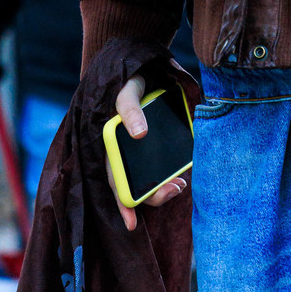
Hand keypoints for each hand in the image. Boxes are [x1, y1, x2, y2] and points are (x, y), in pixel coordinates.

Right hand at [111, 73, 188, 232]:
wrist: (142, 67)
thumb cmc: (128, 81)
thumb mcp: (127, 91)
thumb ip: (130, 110)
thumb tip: (139, 133)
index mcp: (110, 145)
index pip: (114, 181)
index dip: (123, 204)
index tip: (133, 224)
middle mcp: (123, 153)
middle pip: (135, 186)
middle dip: (154, 196)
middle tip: (175, 189)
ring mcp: (138, 152)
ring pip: (149, 181)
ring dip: (163, 189)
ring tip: (180, 184)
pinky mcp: (154, 147)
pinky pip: (160, 168)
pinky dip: (169, 176)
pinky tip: (181, 176)